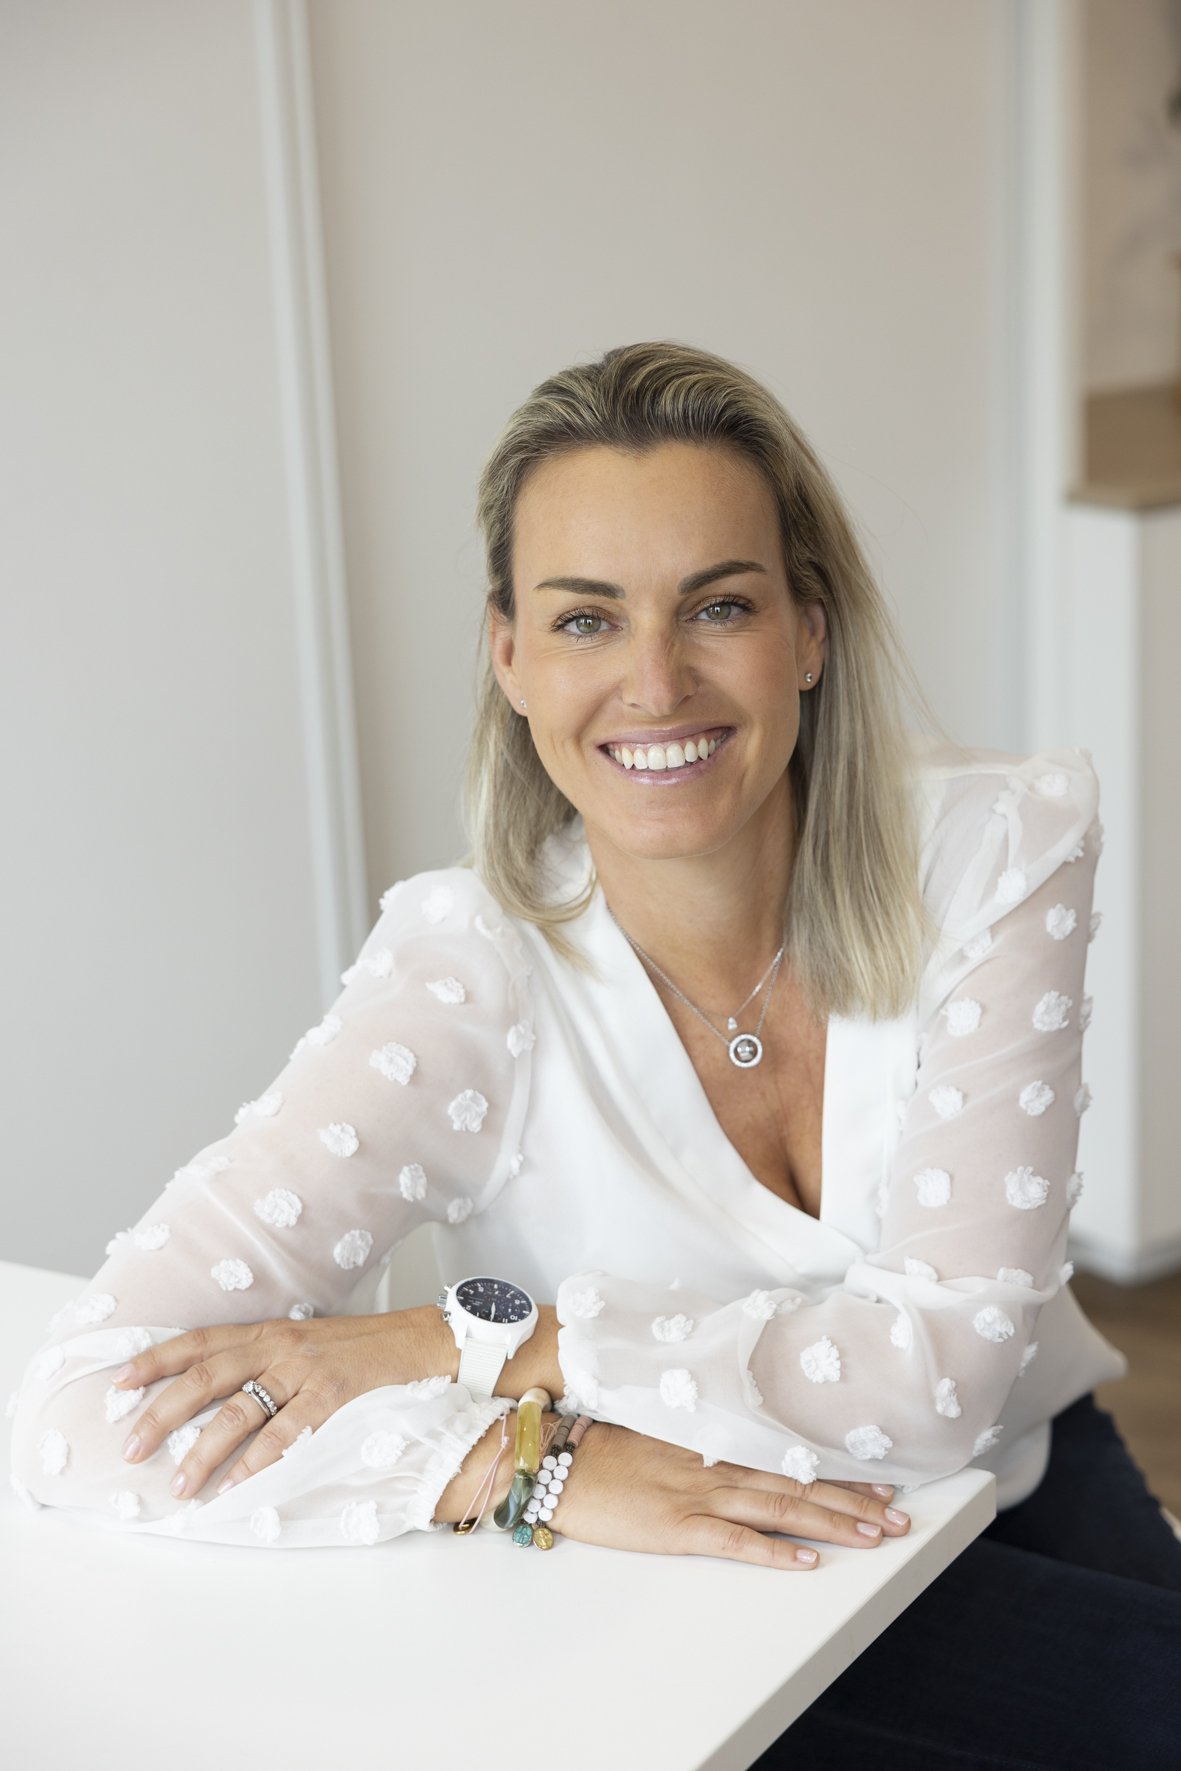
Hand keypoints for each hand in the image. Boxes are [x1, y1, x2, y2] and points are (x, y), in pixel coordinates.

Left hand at [110, 1306, 455, 1499]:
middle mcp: (280, 1346)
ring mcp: (305, 1370)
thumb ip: (266, 1364)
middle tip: (131, 1448)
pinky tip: (234, 1485)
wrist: (421, 1340)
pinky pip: (286, 1433)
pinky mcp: (333, 1395)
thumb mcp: (307, 1345)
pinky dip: (256, 1462)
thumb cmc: (362, 1349)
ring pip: (239, 1411)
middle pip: (206, 1376)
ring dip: (202, 1451)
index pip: (200, 1342)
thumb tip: (221, 1400)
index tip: (120, 1382)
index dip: (157, 1360)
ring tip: (179, 1485)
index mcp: (269, 1333)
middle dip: (162, 1412)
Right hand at [535, 1421, 911, 1568]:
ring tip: (876, 1536)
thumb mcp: (661, 1434)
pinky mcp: (676, 1526)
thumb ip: (703, 1442)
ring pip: (780, 1508)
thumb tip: (738, 1450)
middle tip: (900, 1515)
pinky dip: (772, 1550)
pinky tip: (805, 1560)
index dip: (839, 1471)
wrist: (557, 1461)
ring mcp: (698, 1494)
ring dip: (832, 1522)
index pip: (791, 1457)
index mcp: (714, 1442)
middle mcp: (717, 1465)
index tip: (881, 1480)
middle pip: (798, 1482)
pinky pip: (734, 1540)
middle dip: (853, 1501)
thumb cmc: (603, 1449)